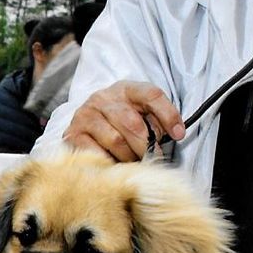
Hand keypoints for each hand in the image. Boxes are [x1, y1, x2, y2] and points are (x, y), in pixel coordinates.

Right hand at [62, 82, 184, 161]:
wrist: (87, 124)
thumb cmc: (121, 123)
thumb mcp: (142, 115)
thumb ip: (157, 122)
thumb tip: (175, 135)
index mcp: (126, 89)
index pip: (151, 95)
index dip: (168, 115)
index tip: (179, 135)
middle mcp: (103, 98)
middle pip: (133, 124)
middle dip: (146, 146)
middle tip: (152, 158)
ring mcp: (85, 115)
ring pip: (115, 141)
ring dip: (129, 157)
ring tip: (132, 162)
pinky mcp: (72, 134)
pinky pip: (96, 154)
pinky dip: (109, 162)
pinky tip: (114, 164)